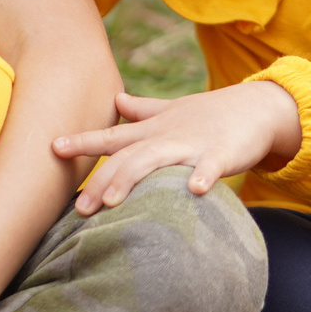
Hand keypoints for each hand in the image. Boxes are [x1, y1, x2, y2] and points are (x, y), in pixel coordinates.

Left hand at [52, 83, 300, 213]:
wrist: (256, 107)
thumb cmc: (210, 114)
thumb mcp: (172, 111)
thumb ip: (143, 110)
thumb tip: (116, 102)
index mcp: (154, 131)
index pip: (112, 138)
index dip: (83, 142)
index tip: (54, 148)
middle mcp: (167, 137)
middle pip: (127, 158)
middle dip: (101, 182)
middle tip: (79, 209)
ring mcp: (193, 145)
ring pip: (158, 161)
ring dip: (134, 179)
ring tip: (112, 202)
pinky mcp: (222, 154)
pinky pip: (211, 167)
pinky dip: (203, 176)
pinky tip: (193, 191)